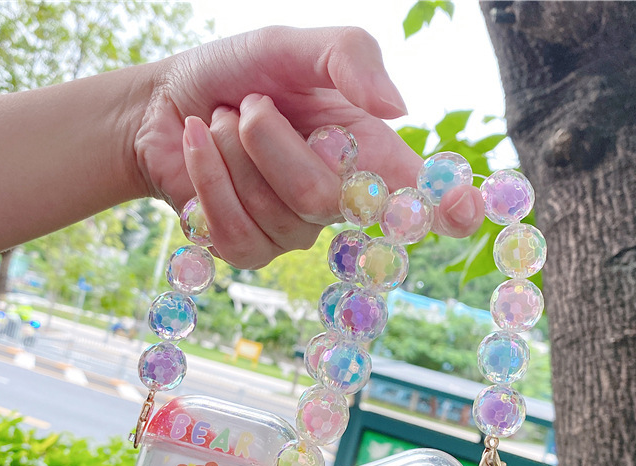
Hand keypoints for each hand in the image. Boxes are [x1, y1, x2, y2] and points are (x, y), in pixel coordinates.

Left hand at [134, 26, 484, 267]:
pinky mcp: (249, 250)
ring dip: (233, 152)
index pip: (416, 192)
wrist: (168, 100)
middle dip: (271, 141)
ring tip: (220, 123)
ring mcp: (293, 232)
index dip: (445, 206)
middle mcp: (336, 199)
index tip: (467, 213)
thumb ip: (349, 57)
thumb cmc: (238, 72)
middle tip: (247, 105)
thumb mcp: (293, 45)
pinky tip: (197, 147)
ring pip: (276, 213)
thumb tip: (399, 106)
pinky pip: (234, 232)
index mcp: (363, 151)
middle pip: (323, 196)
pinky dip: (207, 177)